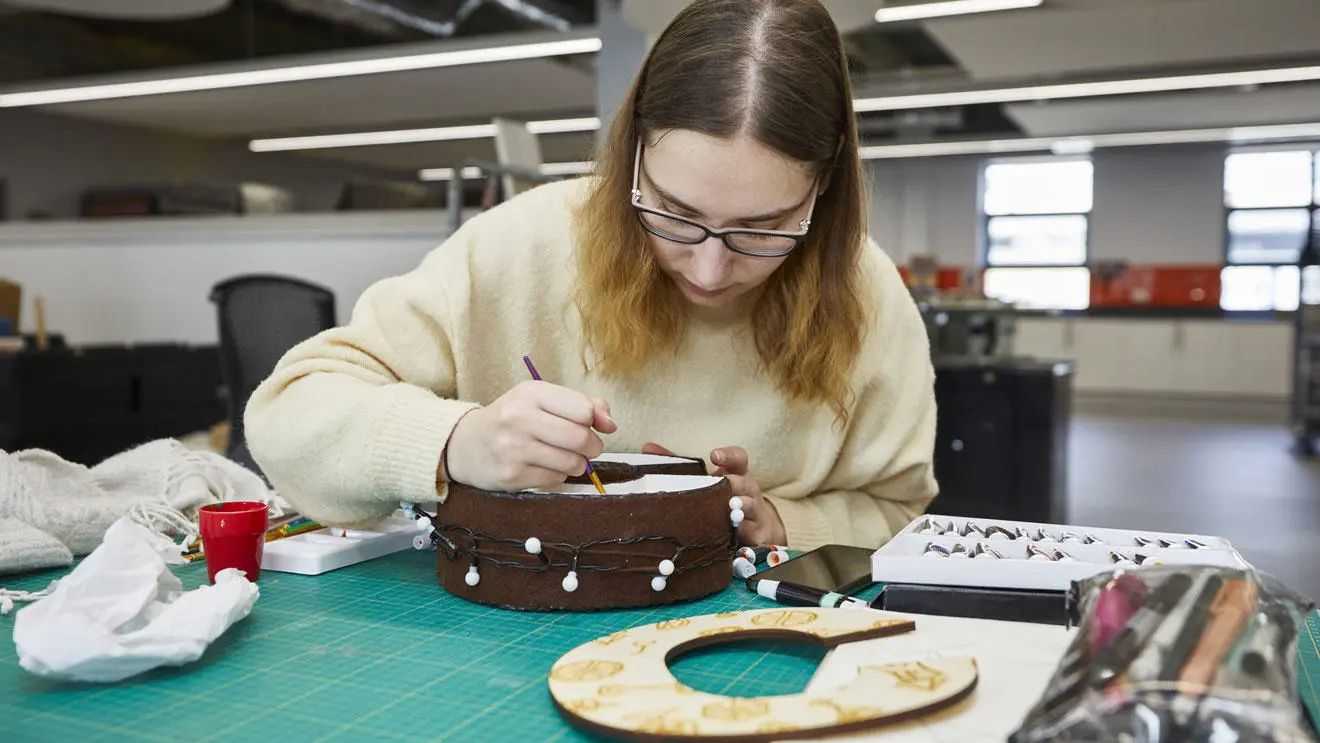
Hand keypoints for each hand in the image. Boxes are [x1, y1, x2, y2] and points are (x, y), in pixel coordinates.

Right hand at [445, 381, 615, 491]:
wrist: (466, 445)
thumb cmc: (514, 419)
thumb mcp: (542, 400)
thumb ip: (583, 405)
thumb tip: (611, 424)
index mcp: (531, 393)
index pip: (583, 409)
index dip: (593, 420)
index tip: (587, 424)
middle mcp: (519, 418)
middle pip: (580, 438)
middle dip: (592, 446)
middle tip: (586, 447)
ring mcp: (513, 449)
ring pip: (572, 463)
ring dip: (577, 464)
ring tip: (565, 458)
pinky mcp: (511, 476)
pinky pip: (556, 481)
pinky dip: (559, 477)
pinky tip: (546, 468)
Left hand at [642, 443, 786, 546]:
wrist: (757, 529)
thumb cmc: (724, 499)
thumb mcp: (709, 481)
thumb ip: (680, 465)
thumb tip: (647, 448)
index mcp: (737, 473)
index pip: (739, 458)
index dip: (729, 455)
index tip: (713, 455)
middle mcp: (748, 490)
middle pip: (743, 482)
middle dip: (732, 483)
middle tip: (721, 484)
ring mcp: (754, 511)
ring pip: (748, 506)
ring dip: (736, 508)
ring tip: (724, 509)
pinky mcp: (757, 534)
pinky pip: (749, 532)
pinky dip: (739, 532)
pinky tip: (724, 536)